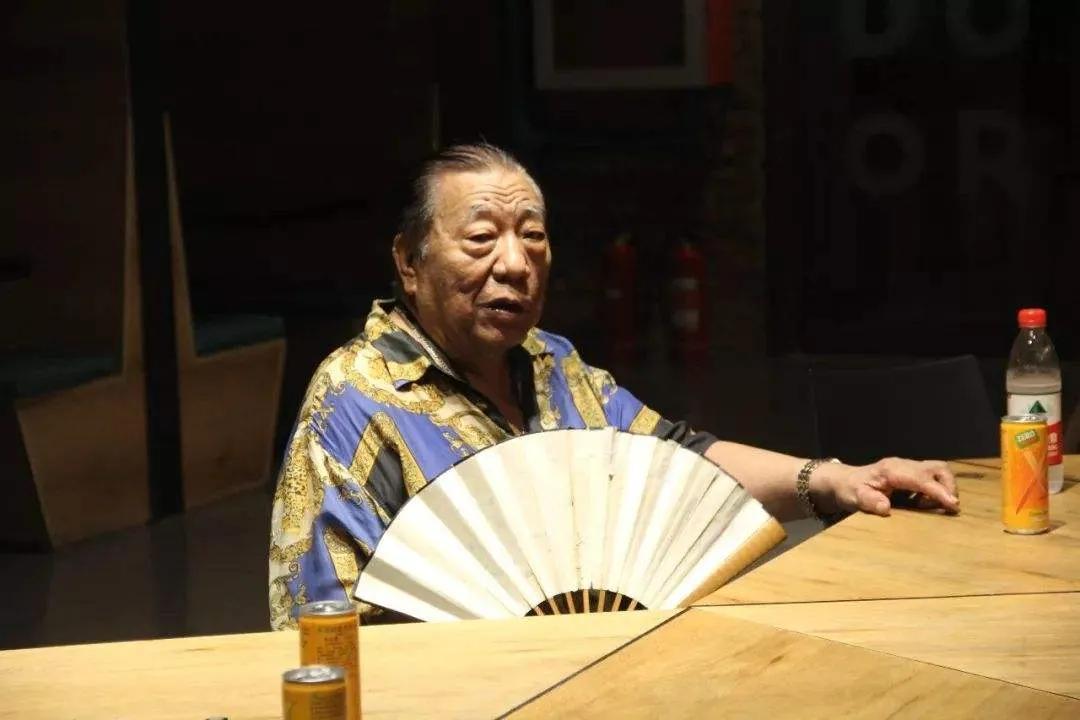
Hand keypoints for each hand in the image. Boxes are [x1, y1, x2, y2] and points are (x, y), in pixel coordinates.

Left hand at [811, 457, 959, 516]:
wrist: (844, 481)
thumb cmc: (849, 490)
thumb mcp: (854, 498)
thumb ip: (869, 502)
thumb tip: (885, 508)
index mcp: (891, 470)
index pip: (922, 479)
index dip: (939, 491)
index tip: (953, 505)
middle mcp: (903, 465)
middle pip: (938, 468)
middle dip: (948, 487)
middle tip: (945, 508)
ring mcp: (908, 467)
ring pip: (938, 470)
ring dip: (943, 488)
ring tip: (927, 506)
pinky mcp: (910, 472)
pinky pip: (932, 476)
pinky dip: (935, 489)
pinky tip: (921, 502)